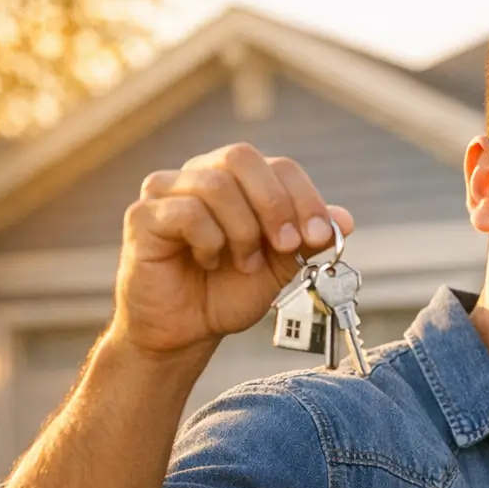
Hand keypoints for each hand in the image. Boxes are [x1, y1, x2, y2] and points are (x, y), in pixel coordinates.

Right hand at [112, 143, 355, 357]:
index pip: (278, 166)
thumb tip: (345, 219)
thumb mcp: (281, 266)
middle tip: (286, 245)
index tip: (319, 237)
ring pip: (216, 184)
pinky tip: (208, 261)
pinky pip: (186, 212)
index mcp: (237, 180)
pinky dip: (210, 241)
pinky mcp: (143, 217)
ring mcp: (166, 192)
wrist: (187, 330)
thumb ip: (309, 240)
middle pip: (242, 157)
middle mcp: (200, 175)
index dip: (304, 197)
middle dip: (275, 204)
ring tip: (243, 262)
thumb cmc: (228, 291)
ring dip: (242, 230)